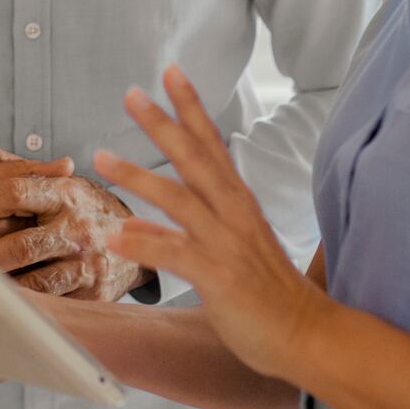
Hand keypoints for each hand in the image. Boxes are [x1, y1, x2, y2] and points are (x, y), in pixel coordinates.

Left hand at [0, 143, 149, 299]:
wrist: (136, 237)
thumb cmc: (76, 206)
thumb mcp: (45, 178)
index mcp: (63, 192)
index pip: (16, 191)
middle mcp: (78, 227)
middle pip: (22, 244)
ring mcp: (88, 262)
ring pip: (36, 282)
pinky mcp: (94, 293)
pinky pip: (52, 305)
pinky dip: (24, 307)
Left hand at [92, 67, 329, 380]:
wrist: (307, 334)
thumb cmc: (268, 292)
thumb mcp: (232, 246)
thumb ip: (191, 228)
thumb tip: (141, 221)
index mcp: (238, 202)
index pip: (213, 144)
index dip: (192, 108)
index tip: (171, 73)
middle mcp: (234, 214)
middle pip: (195, 158)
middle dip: (162, 124)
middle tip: (132, 94)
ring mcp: (227, 244)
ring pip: (179, 199)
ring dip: (139, 176)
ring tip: (102, 156)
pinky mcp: (220, 277)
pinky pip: (176, 254)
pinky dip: (145, 243)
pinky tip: (114, 235)